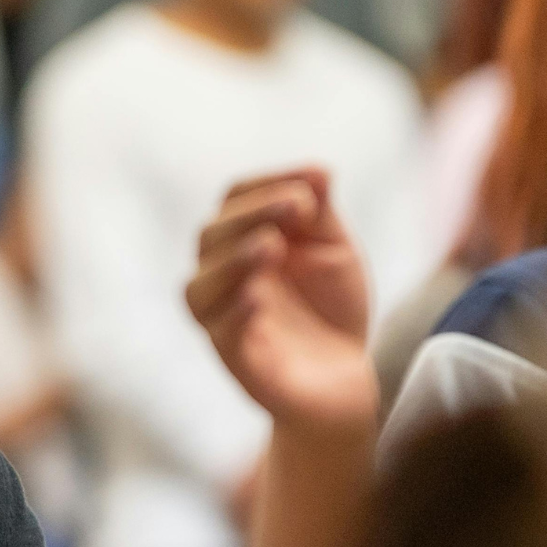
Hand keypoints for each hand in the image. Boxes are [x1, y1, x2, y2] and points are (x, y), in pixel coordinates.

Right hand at [186, 168, 377, 430]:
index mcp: (242, 239)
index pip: (234, 200)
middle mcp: (222, 274)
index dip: (266, 184)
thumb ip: (320, 213)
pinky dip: (236, 310)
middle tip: (296, 206)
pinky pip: (220, 332)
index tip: (314, 179)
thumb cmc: (331, 306)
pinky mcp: (234, 357)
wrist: (344, 376)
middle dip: (252, 215)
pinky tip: (259, 295)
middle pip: (212, 235)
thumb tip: (317, 171)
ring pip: (201, 286)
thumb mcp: (334, 249)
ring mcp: (222, 317)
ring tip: (271, 245)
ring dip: (233, 261)